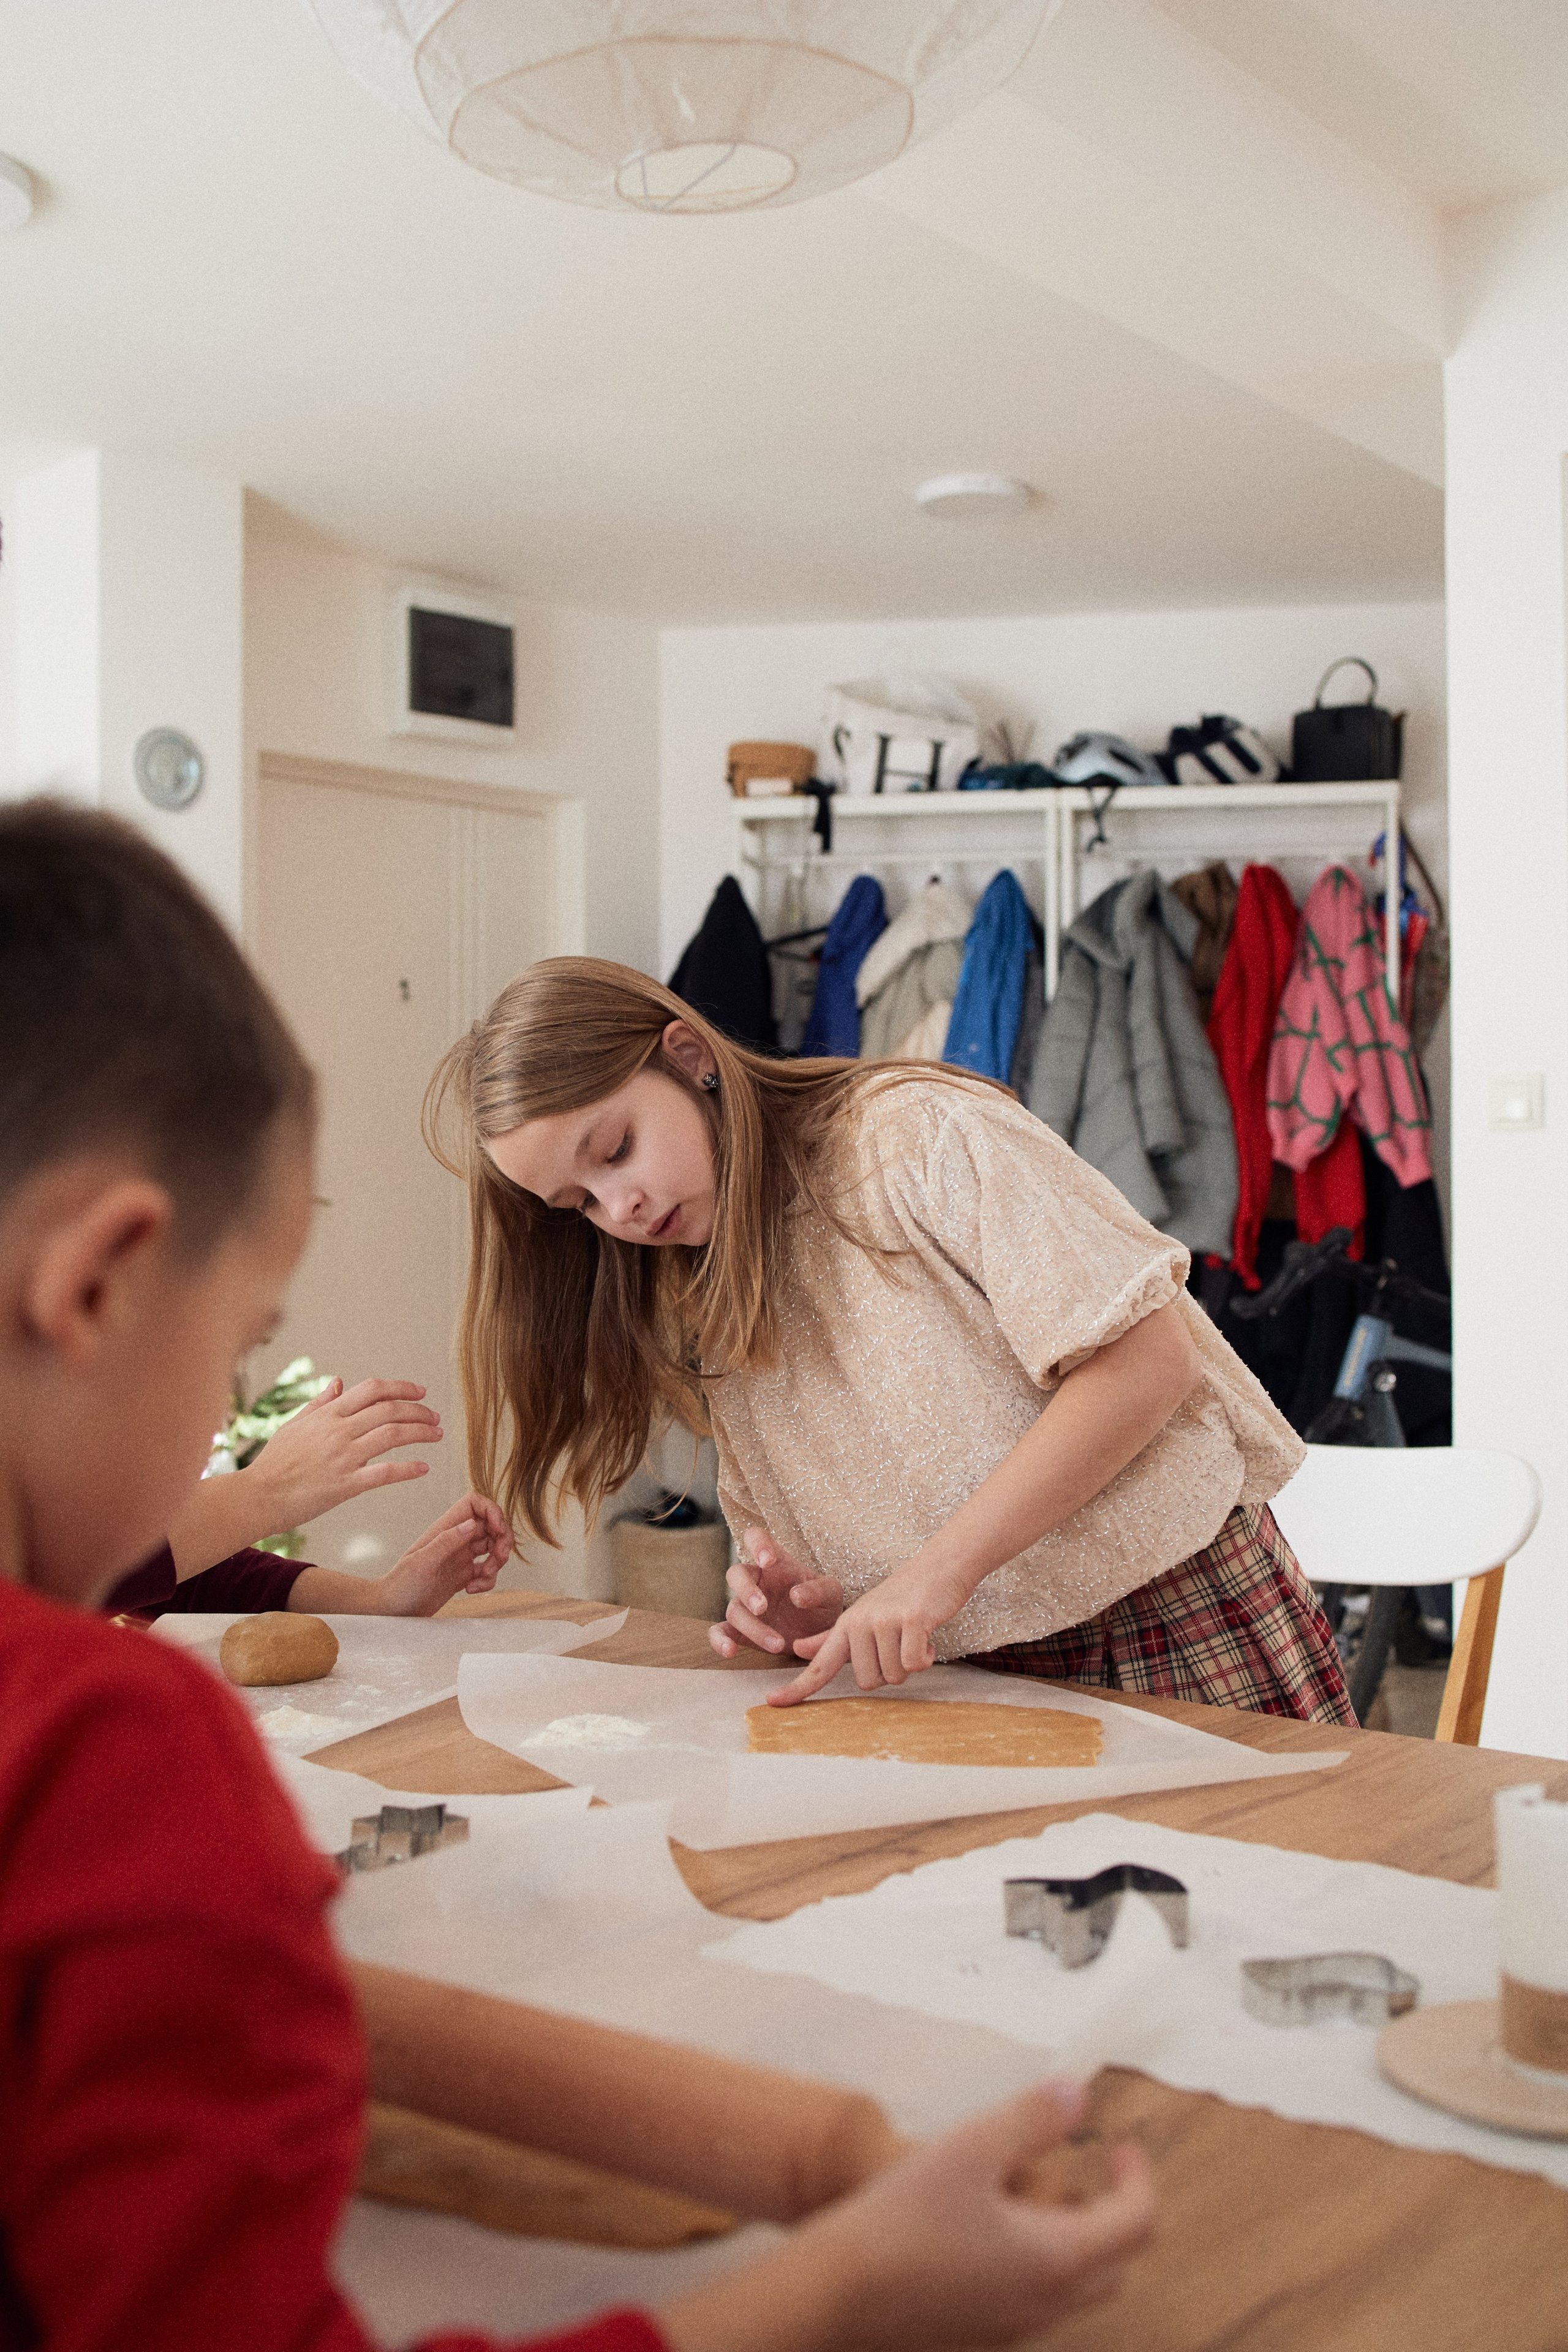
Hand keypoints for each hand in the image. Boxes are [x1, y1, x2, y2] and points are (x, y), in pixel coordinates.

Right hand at [246, 1376, 441, 1529]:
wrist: (257, 1496)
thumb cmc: (274, 1462)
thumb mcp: (294, 1425)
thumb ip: (319, 1404)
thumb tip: (338, 1382)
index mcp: (328, 1414)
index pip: (372, 1389)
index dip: (401, 1387)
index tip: (420, 1392)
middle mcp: (338, 1431)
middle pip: (389, 1409)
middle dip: (418, 1410)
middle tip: (434, 1417)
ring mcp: (343, 1457)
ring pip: (393, 1435)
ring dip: (420, 1432)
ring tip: (436, 1435)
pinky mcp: (345, 1485)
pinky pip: (384, 1473)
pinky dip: (408, 1469)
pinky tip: (424, 1468)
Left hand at [370, 1492, 513, 1613]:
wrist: (393, 1611)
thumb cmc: (401, 1585)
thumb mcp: (422, 1563)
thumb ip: (446, 1541)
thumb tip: (471, 1524)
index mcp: (445, 1529)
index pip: (474, 1504)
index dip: (492, 1511)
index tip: (498, 1530)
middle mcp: (455, 1539)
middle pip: (491, 1526)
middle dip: (502, 1540)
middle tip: (499, 1557)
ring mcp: (460, 1557)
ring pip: (492, 1548)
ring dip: (497, 1562)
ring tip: (482, 1577)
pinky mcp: (463, 1575)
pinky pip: (486, 1572)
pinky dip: (487, 1580)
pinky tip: (471, 1589)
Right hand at [659, 2079, 1154, 2351]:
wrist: (840, 2296)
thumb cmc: (902, 2222)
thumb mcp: (970, 2147)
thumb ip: (1030, 2118)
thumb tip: (1077, 2092)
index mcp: (1058, 2259)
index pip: (1137, 2222)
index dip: (1139, 2178)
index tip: (1121, 2147)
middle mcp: (1047, 2303)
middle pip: (1116, 2262)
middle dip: (1116, 2212)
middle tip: (1093, 2170)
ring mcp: (1015, 2327)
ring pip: (1077, 2288)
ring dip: (1079, 2239)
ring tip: (1040, 2193)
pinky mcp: (982, 2334)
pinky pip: (1037, 2301)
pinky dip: (1041, 2262)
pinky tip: (993, 2229)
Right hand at [708, 1525, 841, 1659]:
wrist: (822, 1634)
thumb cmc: (824, 1605)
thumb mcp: (831, 1594)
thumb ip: (818, 1591)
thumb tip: (796, 1595)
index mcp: (777, 1563)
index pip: (756, 1538)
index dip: (757, 1545)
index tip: (767, 1561)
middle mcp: (757, 1581)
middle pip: (736, 1574)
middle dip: (747, 1591)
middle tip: (762, 1607)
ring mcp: (746, 1606)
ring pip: (734, 1609)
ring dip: (753, 1627)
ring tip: (778, 1644)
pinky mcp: (741, 1631)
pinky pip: (720, 1632)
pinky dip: (720, 1641)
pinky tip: (731, 1652)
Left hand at [768, 1553, 970, 1705]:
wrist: (938, 1568)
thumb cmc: (902, 1598)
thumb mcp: (862, 1616)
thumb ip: (831, 1638)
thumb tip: (797, 1649)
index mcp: (845, 1626)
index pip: (818, 1664)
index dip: (796, 1687)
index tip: (773, 1702)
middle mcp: (858, 1623)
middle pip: (867, 1682)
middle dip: (889, 1672)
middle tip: (899, 1645)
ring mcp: (883, 1621)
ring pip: (893, 1676)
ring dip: (909, 1664)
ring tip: (913, 1637)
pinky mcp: (909, 1620)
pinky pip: (913, 1663)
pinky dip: (925, 1658)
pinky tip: (927, 1638)